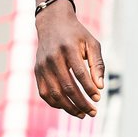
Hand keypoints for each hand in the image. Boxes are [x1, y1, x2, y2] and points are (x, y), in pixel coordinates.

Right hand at [33, 2, 104, 117]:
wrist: (52, 23)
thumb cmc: (76, 35)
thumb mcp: (92, 43)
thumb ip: (97, 64)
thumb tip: (100, 87)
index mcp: (68, 49)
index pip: (80, 74)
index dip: (89, 88)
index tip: (98, 98)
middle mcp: (52, 58)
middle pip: (67, 87)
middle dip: (81, 103)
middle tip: (93, 112)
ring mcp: (42, 66)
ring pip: (55, 94)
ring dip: (69, 107)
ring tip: (83, 114)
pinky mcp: (37, 71)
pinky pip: (45, 93)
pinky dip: (56, 103)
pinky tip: (69, 107)